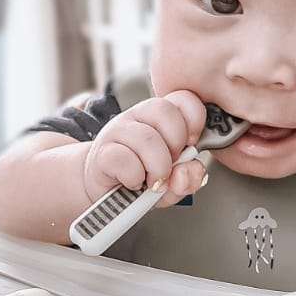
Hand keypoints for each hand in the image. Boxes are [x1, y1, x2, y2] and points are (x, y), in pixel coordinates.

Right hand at [83, 93, 206, 206]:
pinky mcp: (101, 153)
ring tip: (154, 182)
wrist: (106, 197)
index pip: (183, 98)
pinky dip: (135, 178)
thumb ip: (188, 178)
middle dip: (176, 144)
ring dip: (158, 168)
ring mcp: (117, 132)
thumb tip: (185, 173)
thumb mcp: (173, 183)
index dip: (194, 119)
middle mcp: (138, 118)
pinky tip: (133, 183)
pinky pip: (125, 160)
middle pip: (165, 111)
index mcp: (159, 117)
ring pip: (147, 138)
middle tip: (171, 165)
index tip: (191, 144)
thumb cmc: (143, 182)